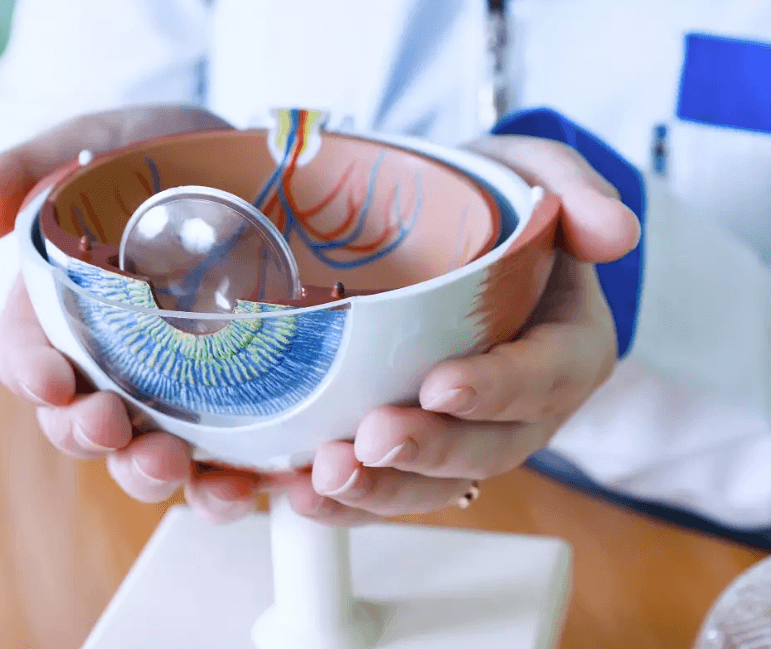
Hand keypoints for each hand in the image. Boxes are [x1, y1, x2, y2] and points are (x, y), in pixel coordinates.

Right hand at [0, 105, 271, 523]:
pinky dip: (229, 478)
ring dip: (151, 471)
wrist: (243, 159)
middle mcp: (109, 359)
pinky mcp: (232, 397)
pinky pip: (224, 453)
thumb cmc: (153, 151)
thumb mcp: (86, 144)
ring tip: (173, 466)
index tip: (50, 380)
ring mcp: (171, 384)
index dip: (30, 375)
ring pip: (145, 449)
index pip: (26, 357)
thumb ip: (18, 175)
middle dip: (88, 435)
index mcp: (60, 309)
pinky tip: (248, 483)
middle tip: (109, 427)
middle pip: (80, 420)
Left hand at [280, 135, 641, 525]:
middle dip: (429, 451)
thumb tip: (616, 231)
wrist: (448, 226)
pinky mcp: (423, 443)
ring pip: (437, 482)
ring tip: (324, 479)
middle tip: (369, 441)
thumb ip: (573, 188)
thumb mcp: (534, 172)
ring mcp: (472, 431)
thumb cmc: (493, 203)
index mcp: (568, 344)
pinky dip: (348, 501)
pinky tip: (300, 492)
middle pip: (490, 447)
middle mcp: (525, 404)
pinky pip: (392, 485)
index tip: (441, 386)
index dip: (497, 388)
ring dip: (381, 491)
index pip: (545, 375)